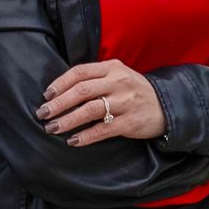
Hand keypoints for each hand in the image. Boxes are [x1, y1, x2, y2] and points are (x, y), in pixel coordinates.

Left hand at [38, 60, 166, 144]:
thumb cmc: (133, 91)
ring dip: (68, 120)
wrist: (165, 106)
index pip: (80, 72)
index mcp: (111, 68)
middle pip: (82, 90)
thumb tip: (62, 90)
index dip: (60, 83)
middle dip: (59, 103)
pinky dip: (86, 135)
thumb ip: (95, 78)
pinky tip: (73, 140)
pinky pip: (103, 129)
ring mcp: (125, 102)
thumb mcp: (117, 76)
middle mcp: (118, 82)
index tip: (46, 95)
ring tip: (53, 128)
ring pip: (90, 109)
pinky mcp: (130, 122)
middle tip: (42, 113)